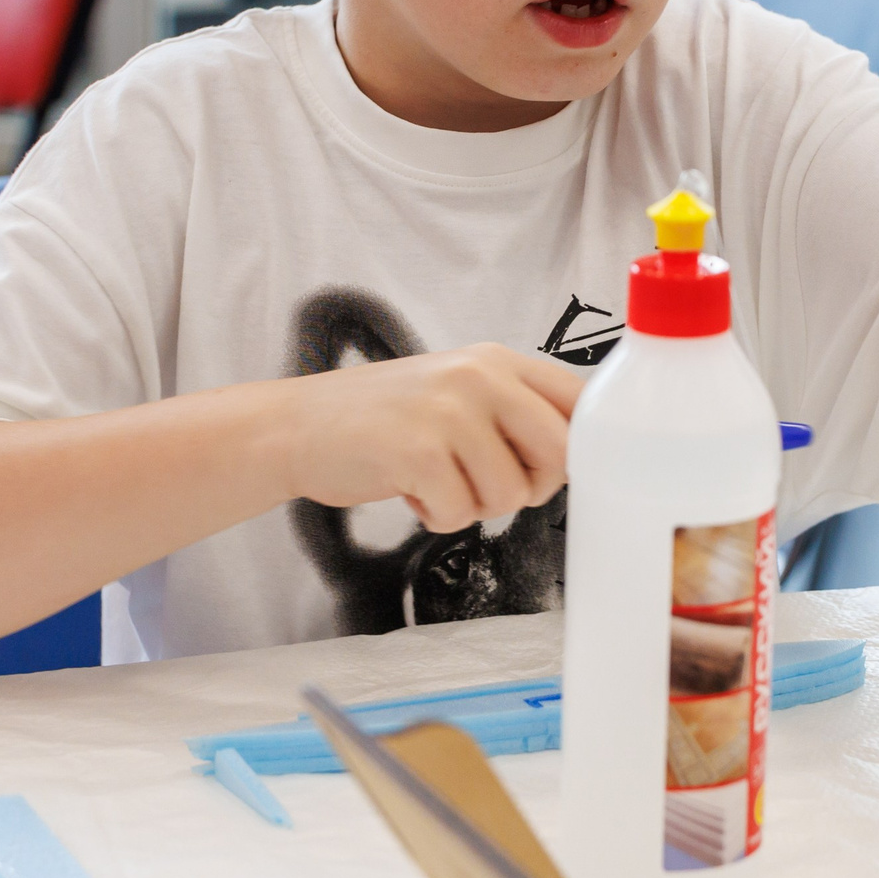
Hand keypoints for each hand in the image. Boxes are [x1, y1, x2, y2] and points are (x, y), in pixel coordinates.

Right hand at [279, 344, 583, 532]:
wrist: (297, 426)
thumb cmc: (384, 419)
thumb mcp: (456, 392)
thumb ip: (514, 412)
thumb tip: (581, 455)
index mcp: (497, 361)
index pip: (579, 401)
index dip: (579, 447)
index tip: (549, 467)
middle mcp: (479, 376)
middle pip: (560, 453)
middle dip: (531, 486)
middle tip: (485, 483)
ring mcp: (449, 411)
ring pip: (512, 494)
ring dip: (473, 505)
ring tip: (435, 479)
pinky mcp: (418, 451)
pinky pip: (461, 513)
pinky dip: (436, 516)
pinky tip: (409, 489)